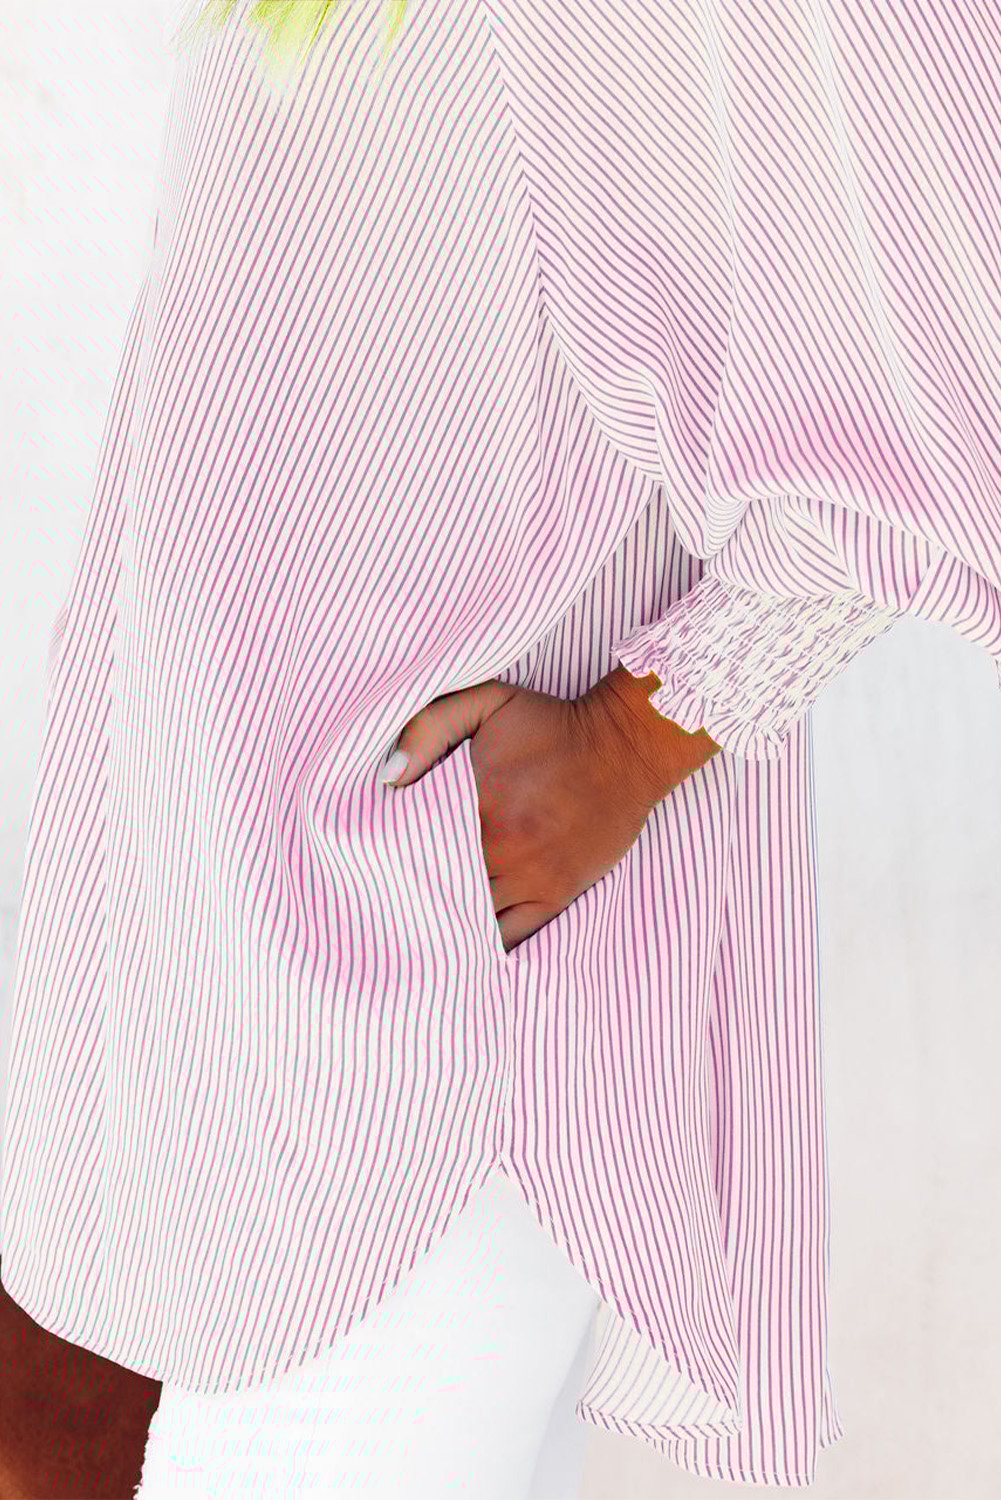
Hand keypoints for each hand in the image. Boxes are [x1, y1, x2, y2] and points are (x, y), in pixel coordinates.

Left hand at [383, 669, 720, 951]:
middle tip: (379, 904)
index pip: (411, 845)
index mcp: (477, 803)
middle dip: (407, 896)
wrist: (624, 747)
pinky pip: (510, 937)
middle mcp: (502, 849)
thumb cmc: (551, 725)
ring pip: (470, 919)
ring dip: (442, 924)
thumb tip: (388, 777)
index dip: (386, 856)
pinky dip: (483, 944)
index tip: (367, 861)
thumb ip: (429, 727)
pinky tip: (460, 949)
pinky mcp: (555, 895)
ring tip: (413, 930)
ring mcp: (530, 878)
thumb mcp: (487, 702)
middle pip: (435, 889)